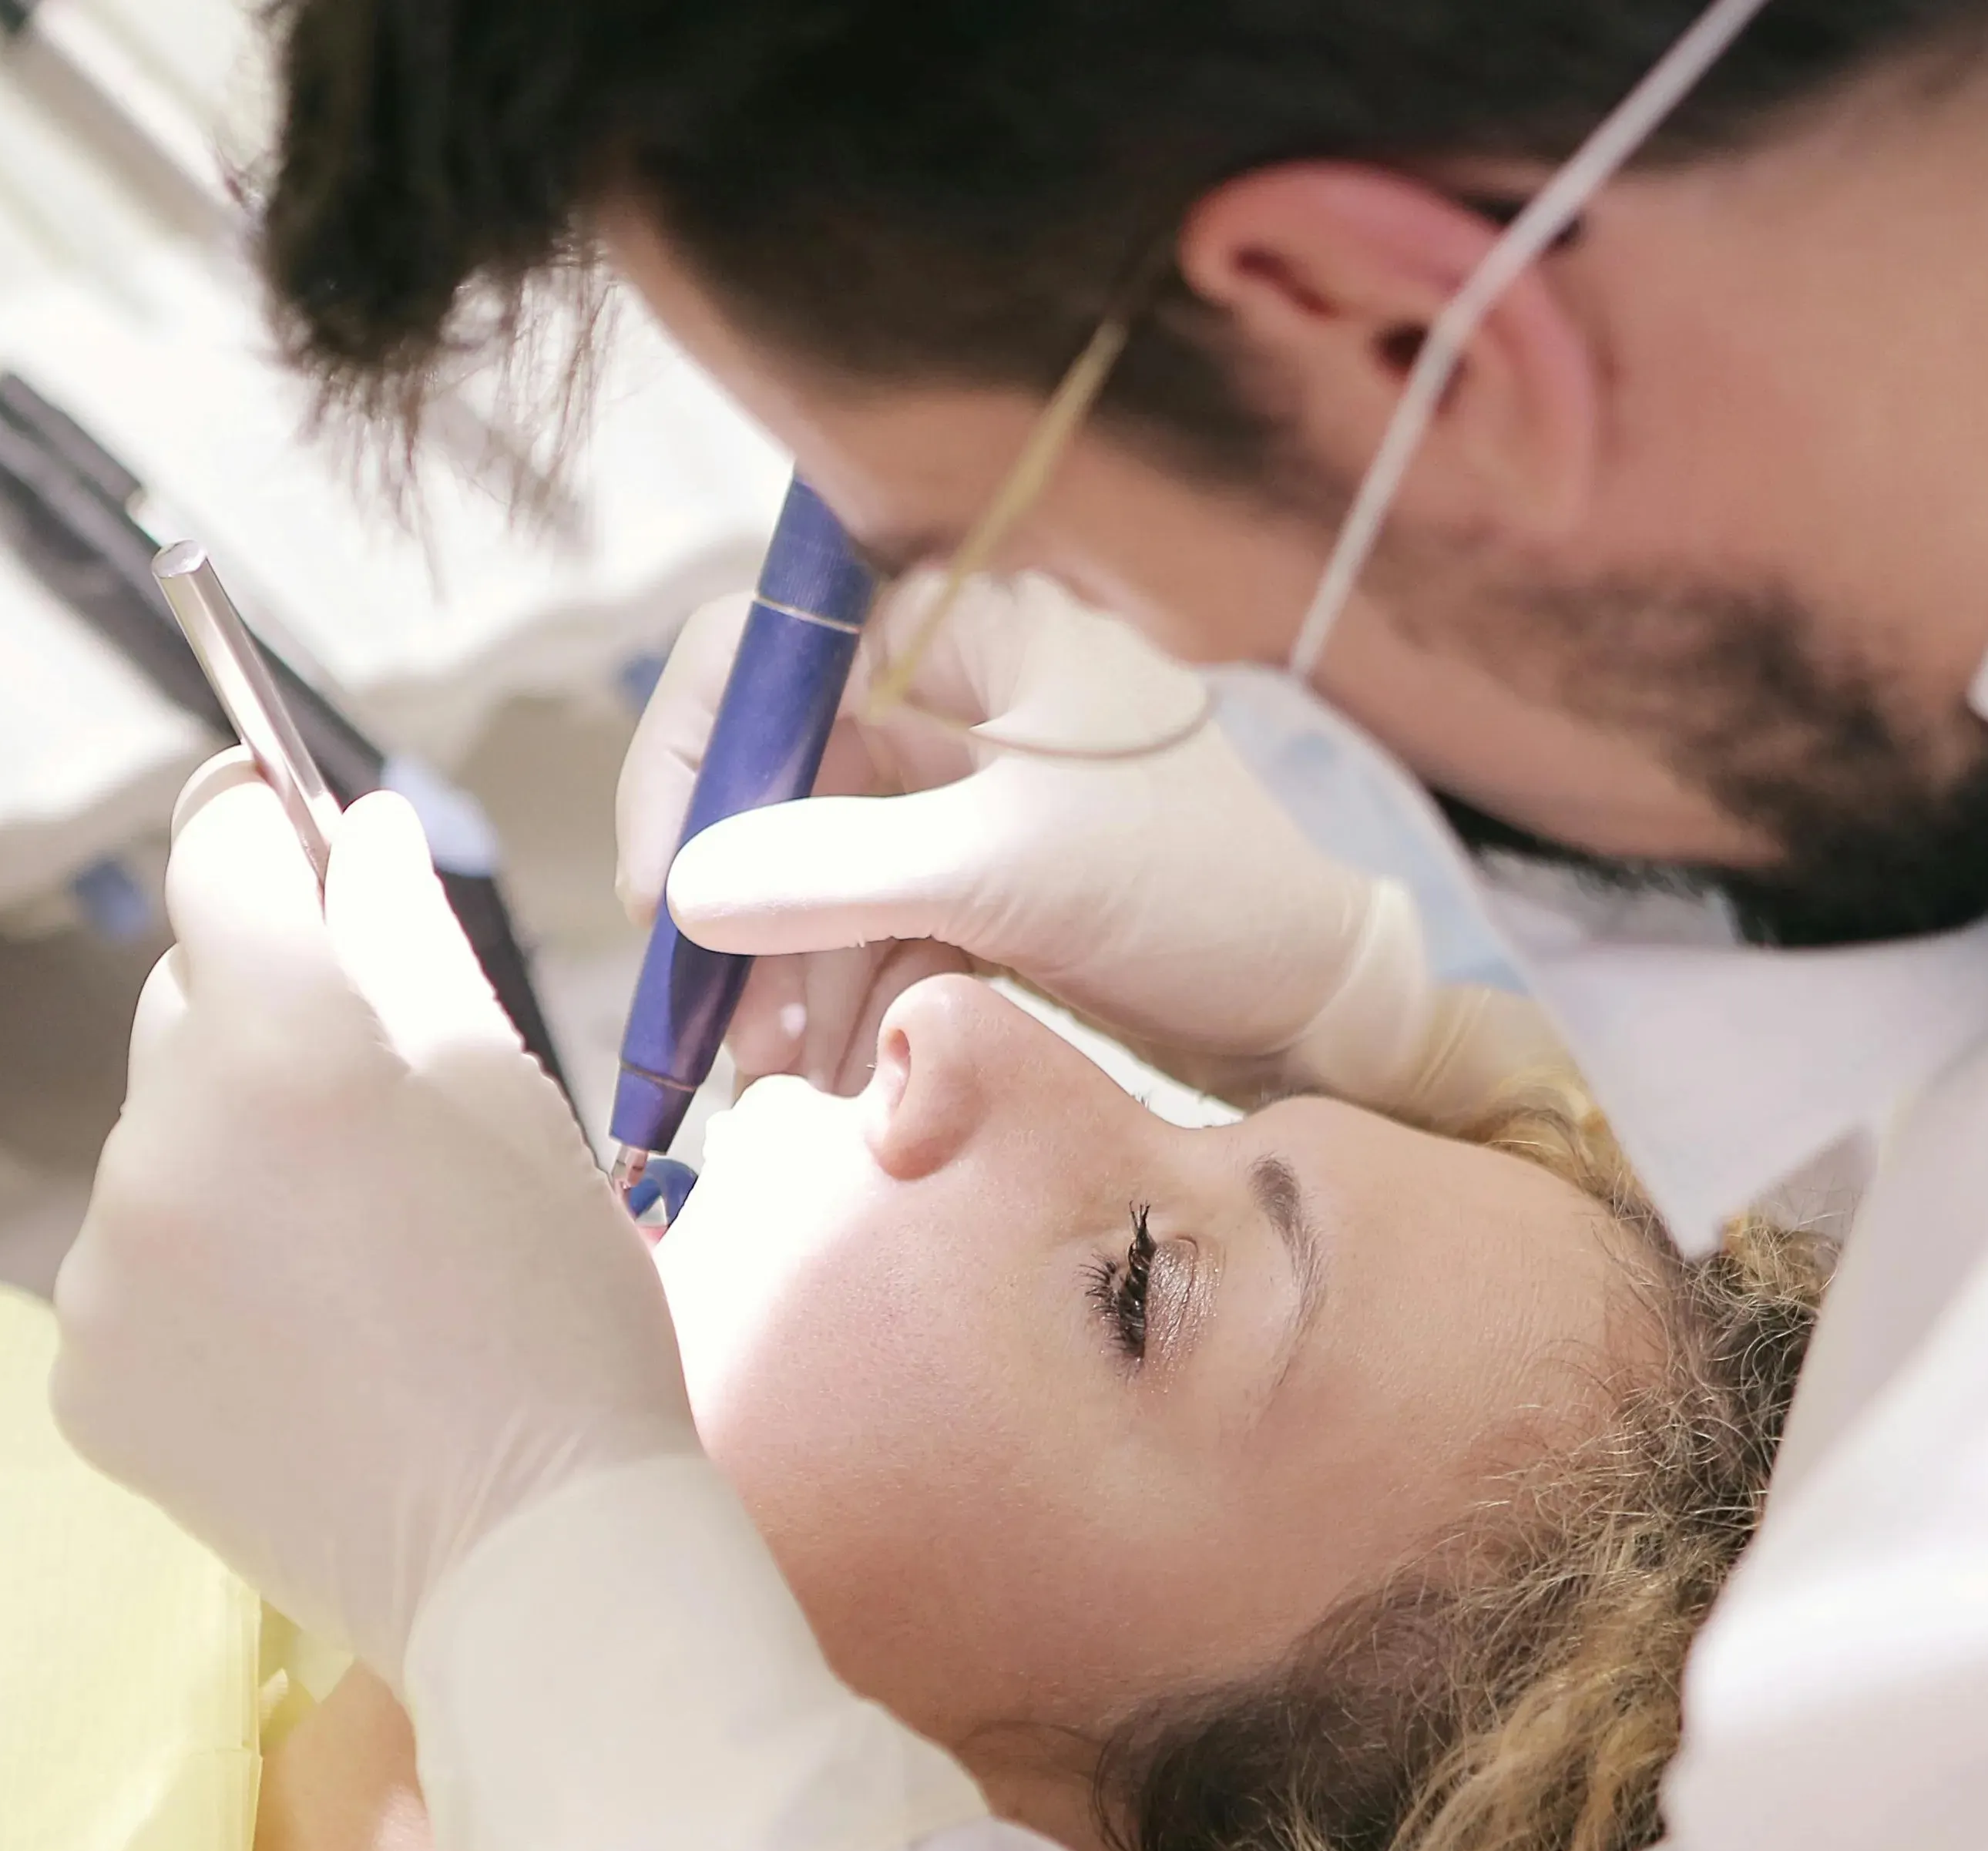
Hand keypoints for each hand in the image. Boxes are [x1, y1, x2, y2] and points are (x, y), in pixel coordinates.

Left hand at [55, 755, 695, 1672]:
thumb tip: (360, 832)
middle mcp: (162, 1141)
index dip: (257, 824)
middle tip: (382, 1124)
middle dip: (265, 1026)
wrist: (532, 1561)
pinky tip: (303, 1356)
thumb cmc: (561, 1321)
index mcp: (283, 1045)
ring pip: (159, 1151)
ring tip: (359, 1278)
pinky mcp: (85, 1376)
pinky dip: (199, 1292)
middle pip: (183, 1006)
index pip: (221, 858)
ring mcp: (104, 1270)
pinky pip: (130, 1279)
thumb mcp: (511, 1102)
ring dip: (232, 1170)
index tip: (280, 820)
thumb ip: (410, 941)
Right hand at [618, 572, 1555, 1124]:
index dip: (688, 766)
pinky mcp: (981, 878)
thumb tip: (686, 894)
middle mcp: (952, 692)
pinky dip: (846, 1000)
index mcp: (964, 631)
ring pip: (819, 869)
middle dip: (740, 911)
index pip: (764, 653)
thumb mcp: (1008, 875)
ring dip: (786, 978)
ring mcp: (965, 788)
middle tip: (709, 1030)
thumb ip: (836, 872)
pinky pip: (873, 926)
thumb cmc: (1198, 896)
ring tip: (779, 1082)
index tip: (664, 898)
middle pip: (778, 778)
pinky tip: (831, 1078)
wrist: (1323, 1003)